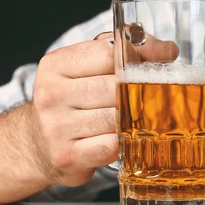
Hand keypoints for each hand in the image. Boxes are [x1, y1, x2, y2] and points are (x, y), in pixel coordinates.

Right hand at [30, 33, 177, 186]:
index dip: (137, 59)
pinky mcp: (67, 155)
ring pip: (116, 117)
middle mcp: (51, 93)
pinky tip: (124, 138)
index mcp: (56, 64)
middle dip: (138, 91)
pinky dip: (124, 142)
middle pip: (115, 87)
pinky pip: (112, 145)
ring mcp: (56, 126)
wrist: (37, 143)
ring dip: (134, 119)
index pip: (108, 54)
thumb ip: (126, 50)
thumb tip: (167, 49)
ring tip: (139, 117)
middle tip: (153, 95)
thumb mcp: (89, 65)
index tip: (155, 63)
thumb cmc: (74, 99)